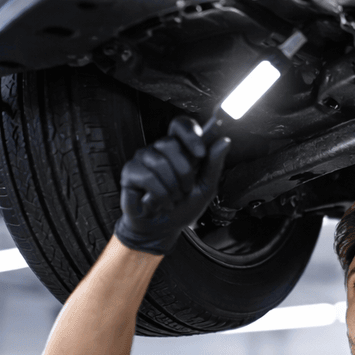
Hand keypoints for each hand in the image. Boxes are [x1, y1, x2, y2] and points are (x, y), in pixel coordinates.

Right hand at [114, 116, 230, 254]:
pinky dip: (158, 196)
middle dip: (183, 172)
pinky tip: (157, 203)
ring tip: (171, 199)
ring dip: (171, 188)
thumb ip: (214, 165)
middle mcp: (159, 149)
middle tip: (185, 189)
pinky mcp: (130, 172)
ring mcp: (142, 158)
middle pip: (170, 143)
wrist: (163, 229)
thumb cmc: (183, 206)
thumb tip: (224, 141)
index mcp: (179, 149)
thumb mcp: (205, 188)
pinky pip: (146, 177)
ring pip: (159, 162)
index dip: (190, 134)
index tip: (200, 152)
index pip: (181, 125)